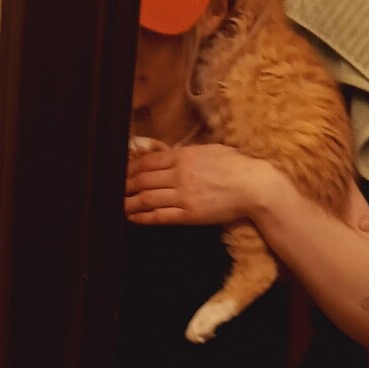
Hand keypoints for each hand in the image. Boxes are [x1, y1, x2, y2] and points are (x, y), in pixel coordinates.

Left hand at [124, 143, 272, 226]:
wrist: (254, 186)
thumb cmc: (237, 166)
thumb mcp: (211, 150)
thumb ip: (190, 153)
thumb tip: (174, 155)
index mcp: (184, 155)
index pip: (149, 160)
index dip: (131, 166)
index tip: (122, 171)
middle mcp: (179, 174)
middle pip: (143, 178)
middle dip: (125, 184)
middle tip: (114, 189)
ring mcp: (183, 195)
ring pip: (147, 198)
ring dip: (129, 202)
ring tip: (118, 205)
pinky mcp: (189, 213)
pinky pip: (160, 216)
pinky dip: (144, 217)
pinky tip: (133, 217)